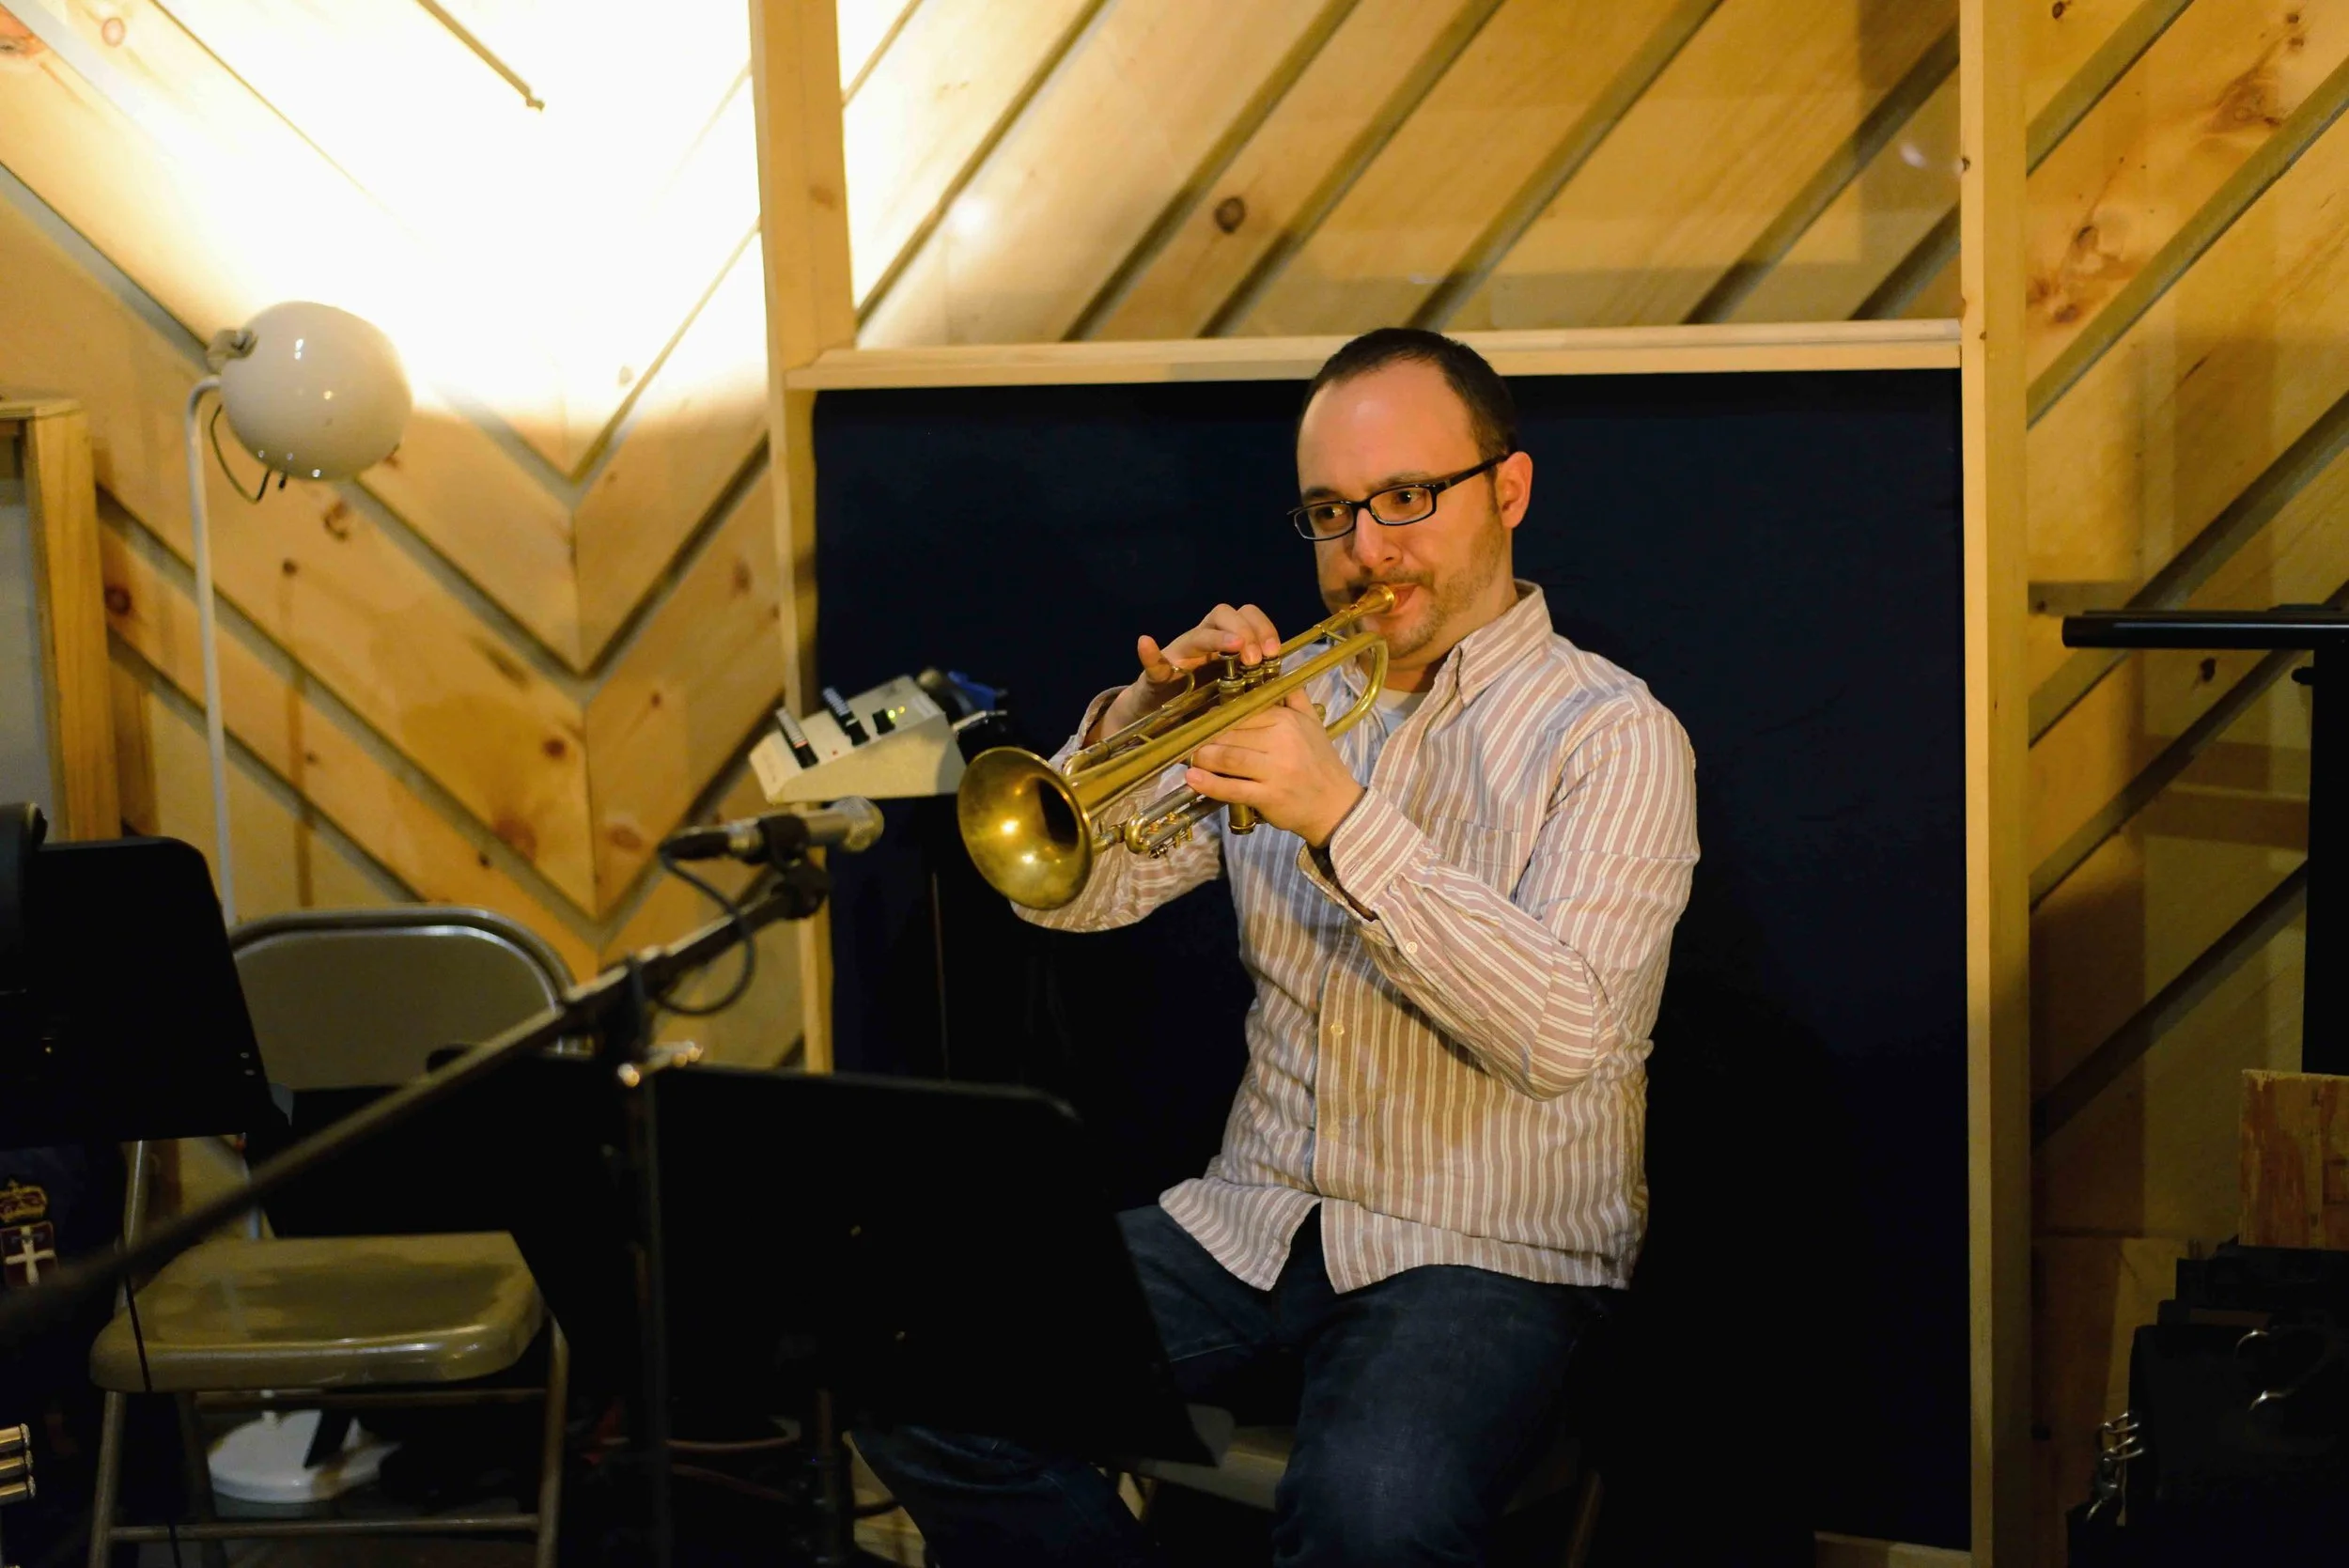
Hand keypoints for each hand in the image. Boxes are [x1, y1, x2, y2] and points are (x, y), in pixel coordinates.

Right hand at [1087, 602, 1283, 743]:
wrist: (1164, 721)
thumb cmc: (1206, 705)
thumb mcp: (1237, 693)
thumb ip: (1258, 684)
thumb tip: (1292, 684)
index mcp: (1227, 642)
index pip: (1248, 617)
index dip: (1264, 628)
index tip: (1275, 652)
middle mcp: (1204, 640)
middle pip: (1224, 614)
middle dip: (1245, 630)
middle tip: (1256, 658)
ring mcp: (1180, 654)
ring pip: (1198, 633)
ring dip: (1217, 637)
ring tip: (1234, 647)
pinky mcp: (1156, 674)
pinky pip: (1152, 661)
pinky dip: (1149, 653)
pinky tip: (1146, 643)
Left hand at [1184, 689, 1362, 848]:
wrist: (1337, 804)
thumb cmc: (1321, 763)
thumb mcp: (1313, 724)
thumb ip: (1295, 697)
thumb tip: (1277, 672)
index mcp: (1287, 721)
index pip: (1242, 714)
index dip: (1218, 719)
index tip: (1203, 724)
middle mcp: (1281, 742)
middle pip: (1230, 735)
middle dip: (1205, 740)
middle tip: (1190, 743)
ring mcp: (1275, 771)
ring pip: (1227, 758)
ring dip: (1203, 758)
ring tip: (1191, 759)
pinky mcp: (1269, 796)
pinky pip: (1232, 788)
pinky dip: (1209, 784)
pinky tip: (1193, 779)